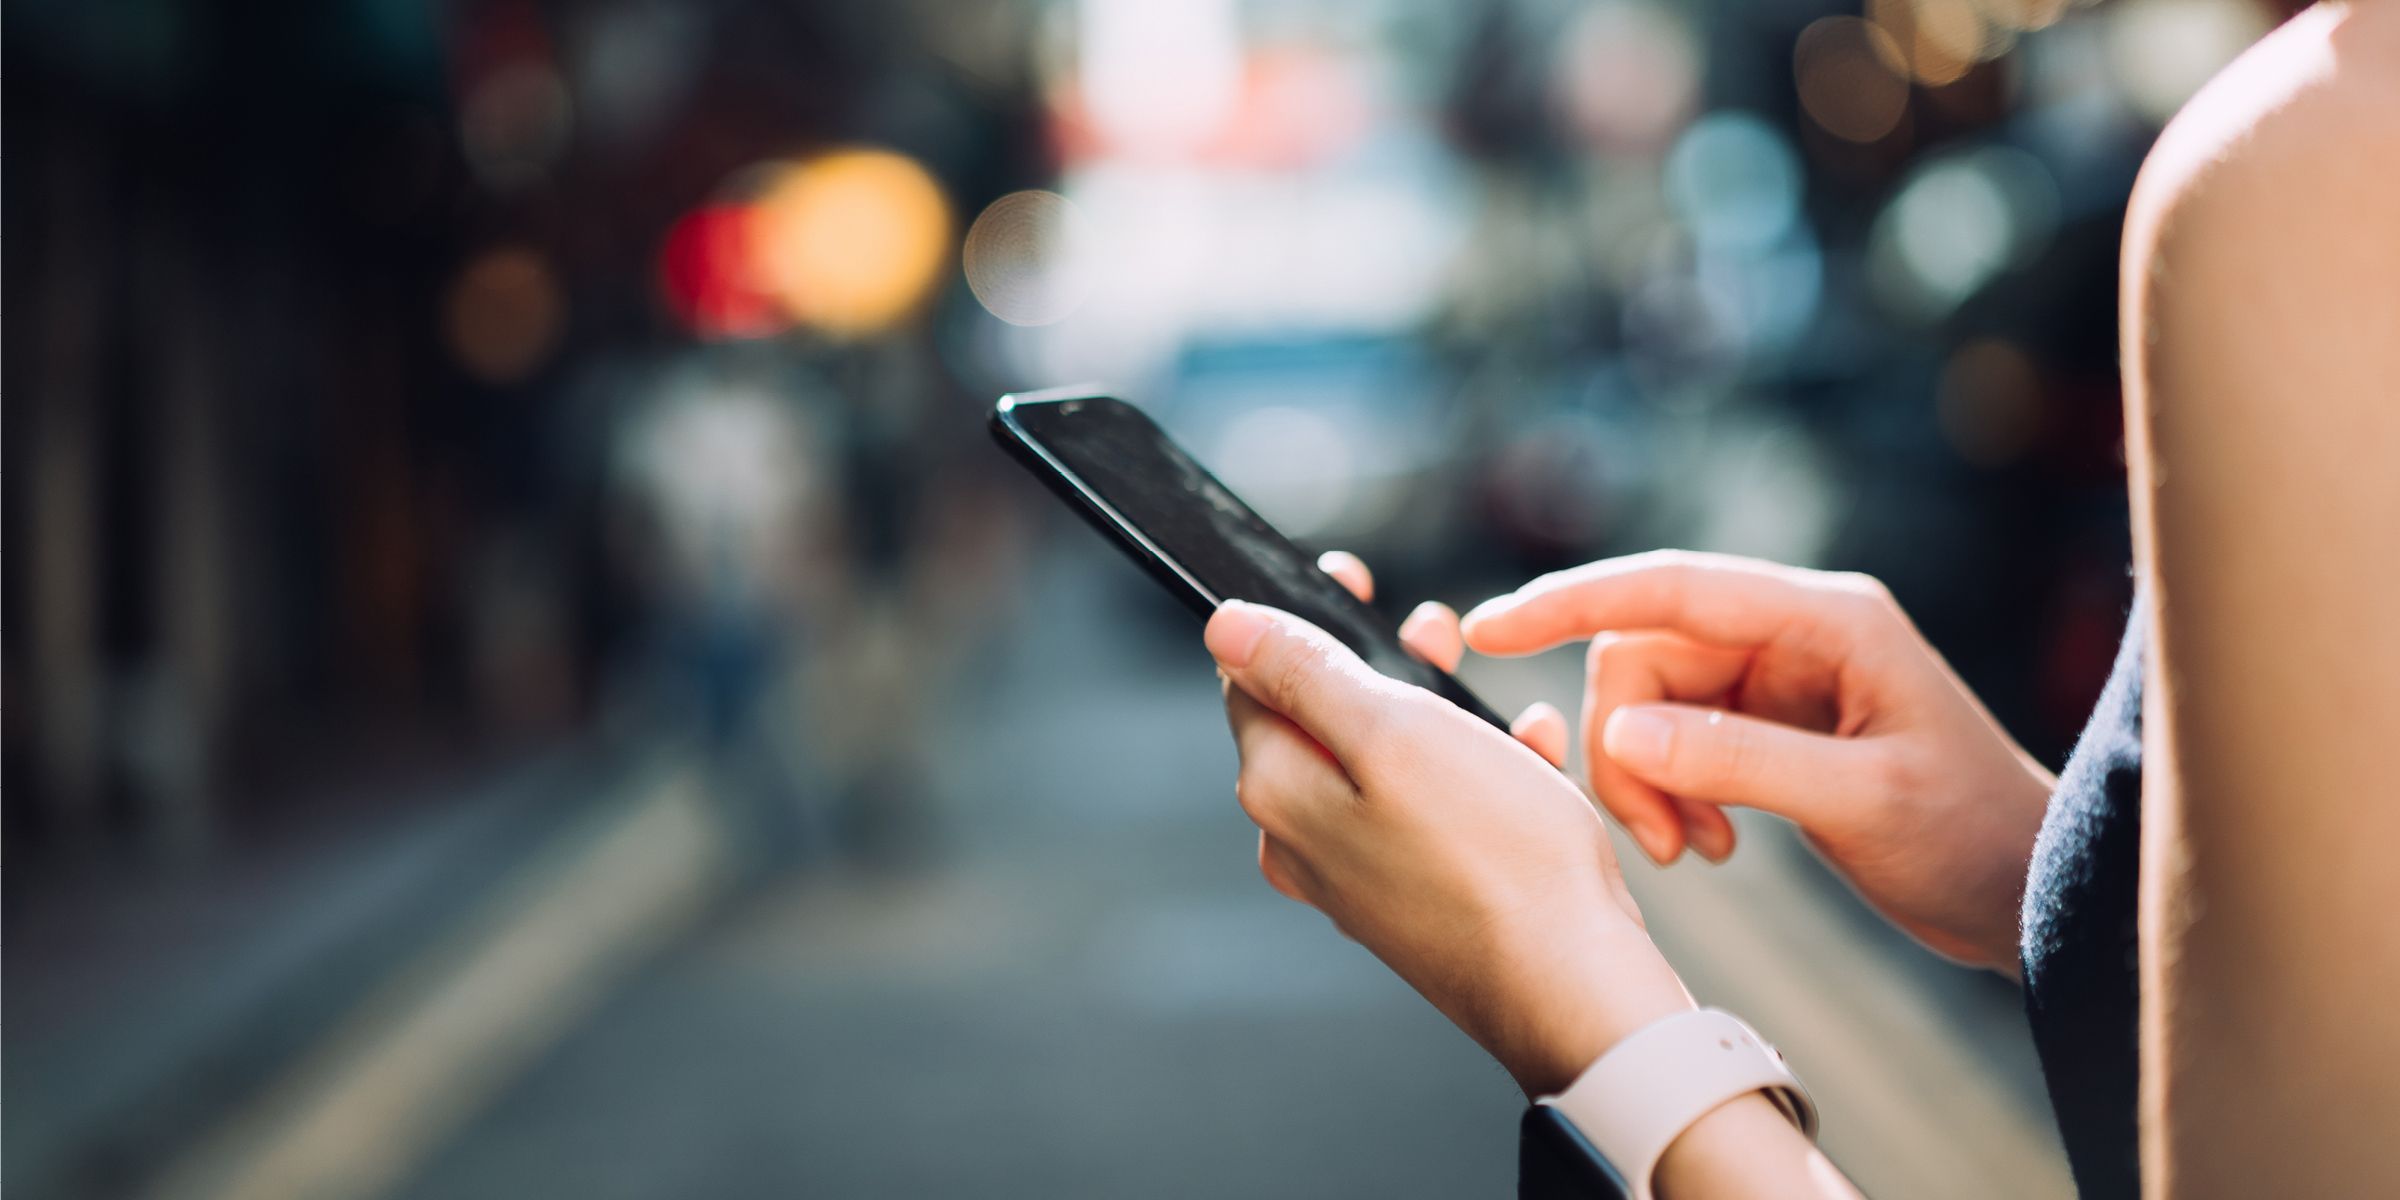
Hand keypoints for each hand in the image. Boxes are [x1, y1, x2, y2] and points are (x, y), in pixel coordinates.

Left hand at [1204, 553, 1693, 1095]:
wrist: (1573, 986)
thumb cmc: (1496, 858)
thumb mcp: (1395, 732)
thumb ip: (1304, 673)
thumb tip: (1225, 628)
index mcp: (1280, 792)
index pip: (1252, 682)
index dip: (1298, 620)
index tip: (1349, 578)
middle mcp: (1306, 841)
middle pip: (1324, 720)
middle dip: (1383, 665)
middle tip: (1435, 631)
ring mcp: (1362, 877)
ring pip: (1390, 763)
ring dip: (1443, 716)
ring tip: (1499, 701)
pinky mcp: (1420, 901)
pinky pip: (1438, 814)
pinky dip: (1481, 778)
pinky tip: (1531, 763)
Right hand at [1459, 550, 2053, 971]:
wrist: (2030, 892)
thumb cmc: (1970, 837)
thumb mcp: (1858, 801)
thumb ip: (1737, 760)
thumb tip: (1619, 732)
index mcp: (1827, 618)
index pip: (1671, 587)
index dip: (1572, 602)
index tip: (1489, 629)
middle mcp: (1795, 631)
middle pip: (1646, 654)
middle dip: (1626, 745)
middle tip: (1660, 839)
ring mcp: (1780, 676)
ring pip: (1652, 703)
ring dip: (1648, 779)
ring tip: (1693, 851)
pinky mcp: (1772, 722)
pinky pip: (1679, 739)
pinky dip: (1673, 792)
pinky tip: (1714, 845)